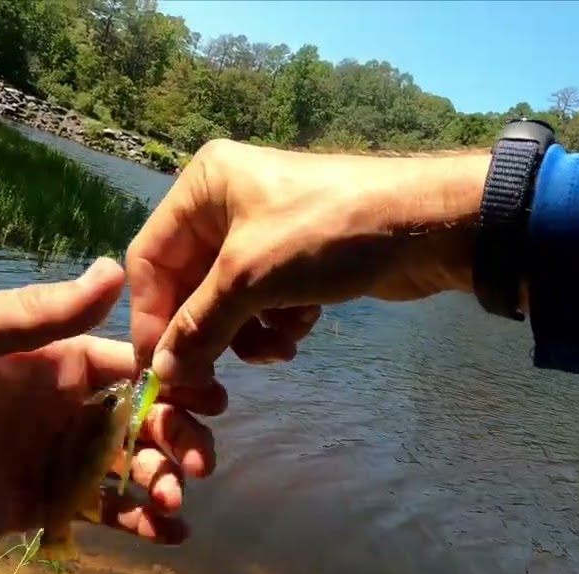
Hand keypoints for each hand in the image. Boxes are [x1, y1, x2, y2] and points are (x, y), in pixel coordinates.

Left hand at [0, 258, 226, 563]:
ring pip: (128, 467)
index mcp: (47, 361)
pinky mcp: (39, 509)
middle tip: (200, 461)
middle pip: (140, 418)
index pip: (127, 363)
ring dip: (163, 479)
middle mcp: (59, 408)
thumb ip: (35, 313)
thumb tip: (116, 269)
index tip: (211, 396)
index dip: (172, 378)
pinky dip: (141, 523)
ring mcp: (51, 460)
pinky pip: (102, 513)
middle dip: (176, 436)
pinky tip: (172, 535)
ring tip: (177, 498)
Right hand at [126, 139, 490, 386]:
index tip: (159, 371)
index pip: (150, 260)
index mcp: (203, 185)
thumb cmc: (328, 234)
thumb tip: (162, 373)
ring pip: (228, 302)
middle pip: (189, 286)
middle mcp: (226, 202)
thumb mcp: (251, 279)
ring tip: (277, 349)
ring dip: (247, 335)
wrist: (427, 227)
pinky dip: (277, 323)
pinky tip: (302, 329)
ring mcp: (264, 231)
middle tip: (215, 384)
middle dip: (210, 332)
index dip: (152, 318)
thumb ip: (199, 327)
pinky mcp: (297, 259)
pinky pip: (264, 303)